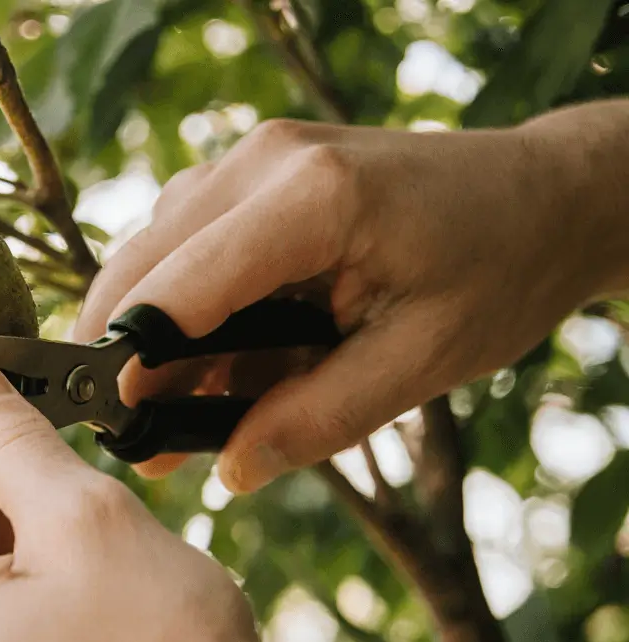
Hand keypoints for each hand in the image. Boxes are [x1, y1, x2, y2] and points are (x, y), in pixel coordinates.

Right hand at [75, 105, 628, 493]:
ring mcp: (251, 160)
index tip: (109, 429)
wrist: (542, 196)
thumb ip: (321, 418)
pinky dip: (183, 309)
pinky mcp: (250, 176)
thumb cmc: (499, 272)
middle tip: (137, 440)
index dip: (130, 361)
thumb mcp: (424, 362)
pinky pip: (183, 244)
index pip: (178, 286)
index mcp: (313, 200)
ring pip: (151, 254)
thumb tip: (231, 471)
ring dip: (154, 336)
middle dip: (125, 354)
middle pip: (140, 264)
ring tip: (181, 419)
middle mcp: (263, 162)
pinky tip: (214, 369)